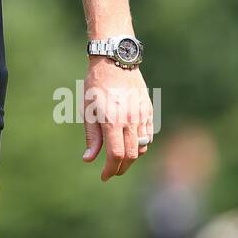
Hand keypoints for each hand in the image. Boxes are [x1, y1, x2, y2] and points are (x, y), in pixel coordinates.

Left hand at [81, 60, 153, 181]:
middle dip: (121, 168)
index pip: (116, 155)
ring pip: (142, 147)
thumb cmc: (96, 85)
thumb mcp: (88, 110)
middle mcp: (129, 120)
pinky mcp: (148, 111)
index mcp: (112, 121)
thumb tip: (89, 159)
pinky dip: (141, 145)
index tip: (104, 176)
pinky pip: (149, 135)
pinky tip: (131, 145)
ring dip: (132, 158)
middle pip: (131, 155)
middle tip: (112, 172)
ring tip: (120, 159)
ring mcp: (141, 116)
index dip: (111, 170)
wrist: (115, 61)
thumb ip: (92, 136)